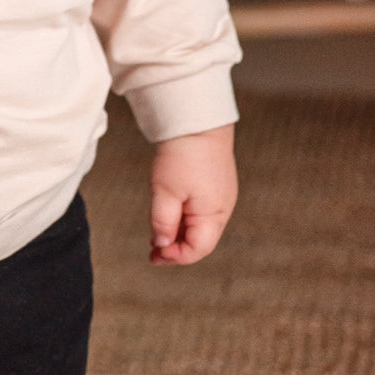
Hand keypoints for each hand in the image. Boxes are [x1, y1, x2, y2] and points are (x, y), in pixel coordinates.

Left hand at [149, 122, 236, 265]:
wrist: (197, 118)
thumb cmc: (182, 154)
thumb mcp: (165, 191)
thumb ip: (163, 222)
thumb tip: (162, 246)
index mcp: (214, 214)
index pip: (197, 250)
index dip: (175, 257)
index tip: (154, 256)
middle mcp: (222, 208)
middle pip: (200, 240)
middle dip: (176, 247)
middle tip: (152, 251)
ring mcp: (221, 195)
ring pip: (200, 225)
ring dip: (179, 232)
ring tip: (158, 233)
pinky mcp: (215, 183)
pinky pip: (201, 209)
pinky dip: (185, 216)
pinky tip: (170, 212)